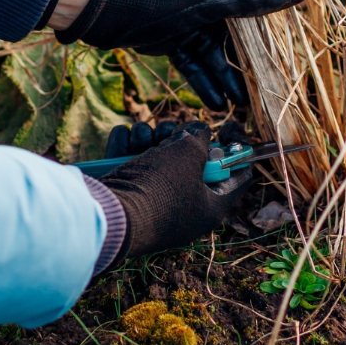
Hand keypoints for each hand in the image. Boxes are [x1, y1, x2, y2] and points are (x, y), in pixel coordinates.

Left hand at [53, 0, 309, 110]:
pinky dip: (201, 81)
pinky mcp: (167, 39)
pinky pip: (191, 62)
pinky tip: (214, 103)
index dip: (270, 41)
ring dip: (226, 81)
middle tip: (264, 98)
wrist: (95, 6)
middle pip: (236, 39)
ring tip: (241, 108)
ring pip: (214, 55)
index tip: (285, 66)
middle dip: (249, 70)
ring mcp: (186, 20)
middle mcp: (206, 1)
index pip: (255, 12)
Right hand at [99, 122, 251, 260]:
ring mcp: (150, 202)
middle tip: (173, 134)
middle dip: (180, 140)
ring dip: (149, 138)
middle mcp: (182, 209)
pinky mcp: (123, 194)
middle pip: (191, 163)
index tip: (230, 129)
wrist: (108, 214)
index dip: (237, 152)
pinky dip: (125, 146)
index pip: (236, 178)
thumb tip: (197, 134)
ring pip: (156, 156)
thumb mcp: (189, 154)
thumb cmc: (159, 187)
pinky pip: (129, 160)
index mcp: (209, 208)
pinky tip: (125, 141)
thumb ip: (199, 138)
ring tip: (144, 140)